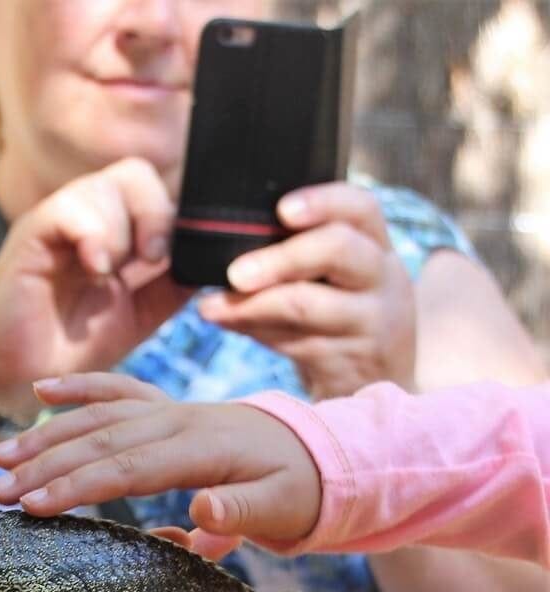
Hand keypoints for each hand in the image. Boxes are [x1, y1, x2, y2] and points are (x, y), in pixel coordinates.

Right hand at [0, 158, 191, 418]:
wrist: (21, 378)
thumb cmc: (74, 347)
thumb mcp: (139, 315)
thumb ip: (172, 284)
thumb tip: (210, 258)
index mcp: (116, 232)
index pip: (155, 191)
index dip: (175, 217)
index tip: (176, 260)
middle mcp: (87, 219)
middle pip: (135, 173)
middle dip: (155, 214)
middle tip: (152, 259)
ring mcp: (58, 224)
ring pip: (105, 185)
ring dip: (122, 231)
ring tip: (109, 274)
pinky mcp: (31, 234)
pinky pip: (69, 207)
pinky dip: (93, 235)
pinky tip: (94, 269)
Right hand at [0, 372, 321, 542]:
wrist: (317, 453)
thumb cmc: (297, 490)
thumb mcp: (281, 509)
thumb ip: (241, 513)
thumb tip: (202, 511)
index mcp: (203, 446)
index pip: (129, 467)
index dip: (80, 486)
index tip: (35, 506)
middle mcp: (177, 419)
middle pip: (100, 440)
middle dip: (45, 466)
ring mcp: (168, 407)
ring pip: (97, 415)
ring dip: (46, 435)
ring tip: (0, 456)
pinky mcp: (163, 406)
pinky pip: (116, 389)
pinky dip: (79, 388)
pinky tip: (41, 390)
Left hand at [199, 183, 415, 398]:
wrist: (376, 384)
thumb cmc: (339, 313)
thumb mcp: (336, 278)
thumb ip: (296, 253)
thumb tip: (221, 244)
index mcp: (375, 245)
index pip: (360, 207)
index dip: (322, 202)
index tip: (282, 210)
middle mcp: (383, 278)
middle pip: (338, 249)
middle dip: (279, 259)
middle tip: (235, 273)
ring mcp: (371, 322)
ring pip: (308, 304)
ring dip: (252, 304)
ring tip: (212, 306)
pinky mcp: (349, 361)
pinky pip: (294, 343)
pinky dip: (253, 331)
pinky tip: (226, 322)